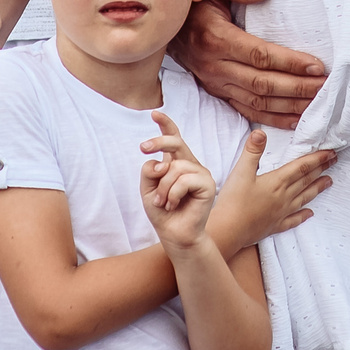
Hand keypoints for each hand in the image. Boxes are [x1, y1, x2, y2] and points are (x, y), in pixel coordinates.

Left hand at [139, 111, 219, 251]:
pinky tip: (173, 205)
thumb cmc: (163, 213)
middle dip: (159, 141)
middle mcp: (190, 164)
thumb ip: (150, 172)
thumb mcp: (147, 190)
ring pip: (175, 167)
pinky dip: (172, 194)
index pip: (174, 139)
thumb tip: (161, 162)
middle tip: (142, 148)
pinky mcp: (207, 184)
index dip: (166, 125)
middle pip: (176, 142)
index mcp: (177, 164)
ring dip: (162, 188)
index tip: (154, 114)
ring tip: (162, 202)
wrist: (175, 236)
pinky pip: (183, 180)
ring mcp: (200, 173)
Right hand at [171, 0, 325, 129]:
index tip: (317, 66)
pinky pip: (246, 110)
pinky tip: (295, 119)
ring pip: (257, 102)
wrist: (164, 24)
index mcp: (215, 38)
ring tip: (318, 104)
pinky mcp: (217, 91)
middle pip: (262, 84)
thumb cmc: (194, 1)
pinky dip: (272, 118)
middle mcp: (215, 65)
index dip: (290, 63)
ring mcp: (215, 82)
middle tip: (325, 87)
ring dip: (289, 106)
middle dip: (297, 88)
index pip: (260, 55)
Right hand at [209, 128, 336, 252]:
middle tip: (335, 161)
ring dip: (317, 188)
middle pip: (306, 180)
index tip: (331, 152)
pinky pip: (293, 220)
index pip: (302, 167)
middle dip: (322, 169)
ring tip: (329, 182)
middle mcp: (283, 197)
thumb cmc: (233, 202)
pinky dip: (303, 215)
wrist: (228, 231)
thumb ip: (252, 151)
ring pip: (304, 198)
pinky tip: (310, 214)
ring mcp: (280, 213)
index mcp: (277, 182)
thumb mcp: (241, 171)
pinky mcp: (274, 226)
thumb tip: (261, 132)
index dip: (318, 158)